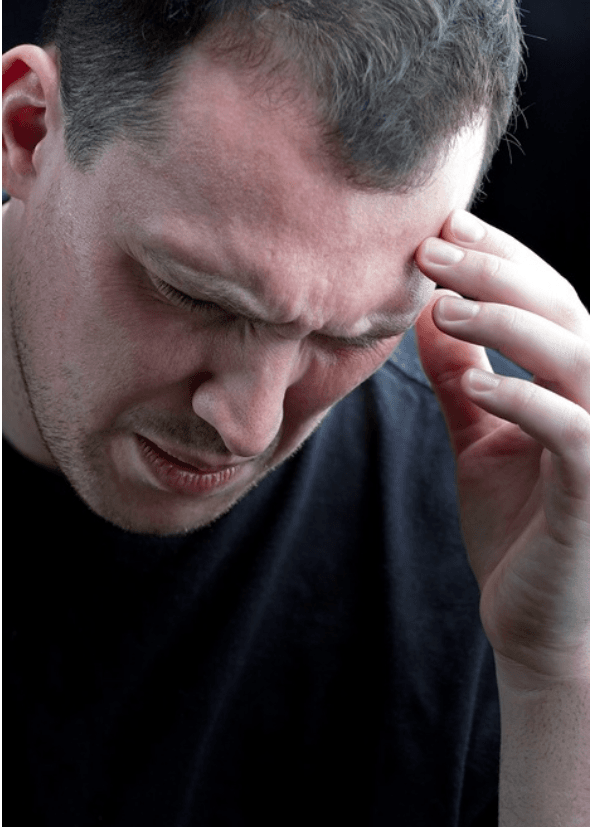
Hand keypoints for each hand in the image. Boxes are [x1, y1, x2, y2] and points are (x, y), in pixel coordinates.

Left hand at [414, 210, 588, 686]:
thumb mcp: (480, 438)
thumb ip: (461, 379)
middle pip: (561, 312)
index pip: (545, 301)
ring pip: (574, 357)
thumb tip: (428, 312)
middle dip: (496, 272)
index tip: (443, 228)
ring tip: (442, 305)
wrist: (534, 620)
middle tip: (432, 247)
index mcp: (573, 385)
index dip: (499, 258)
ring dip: (508, 324)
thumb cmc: (516, 527)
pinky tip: (478, 388)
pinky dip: (526, 402)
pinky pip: (572, 433)